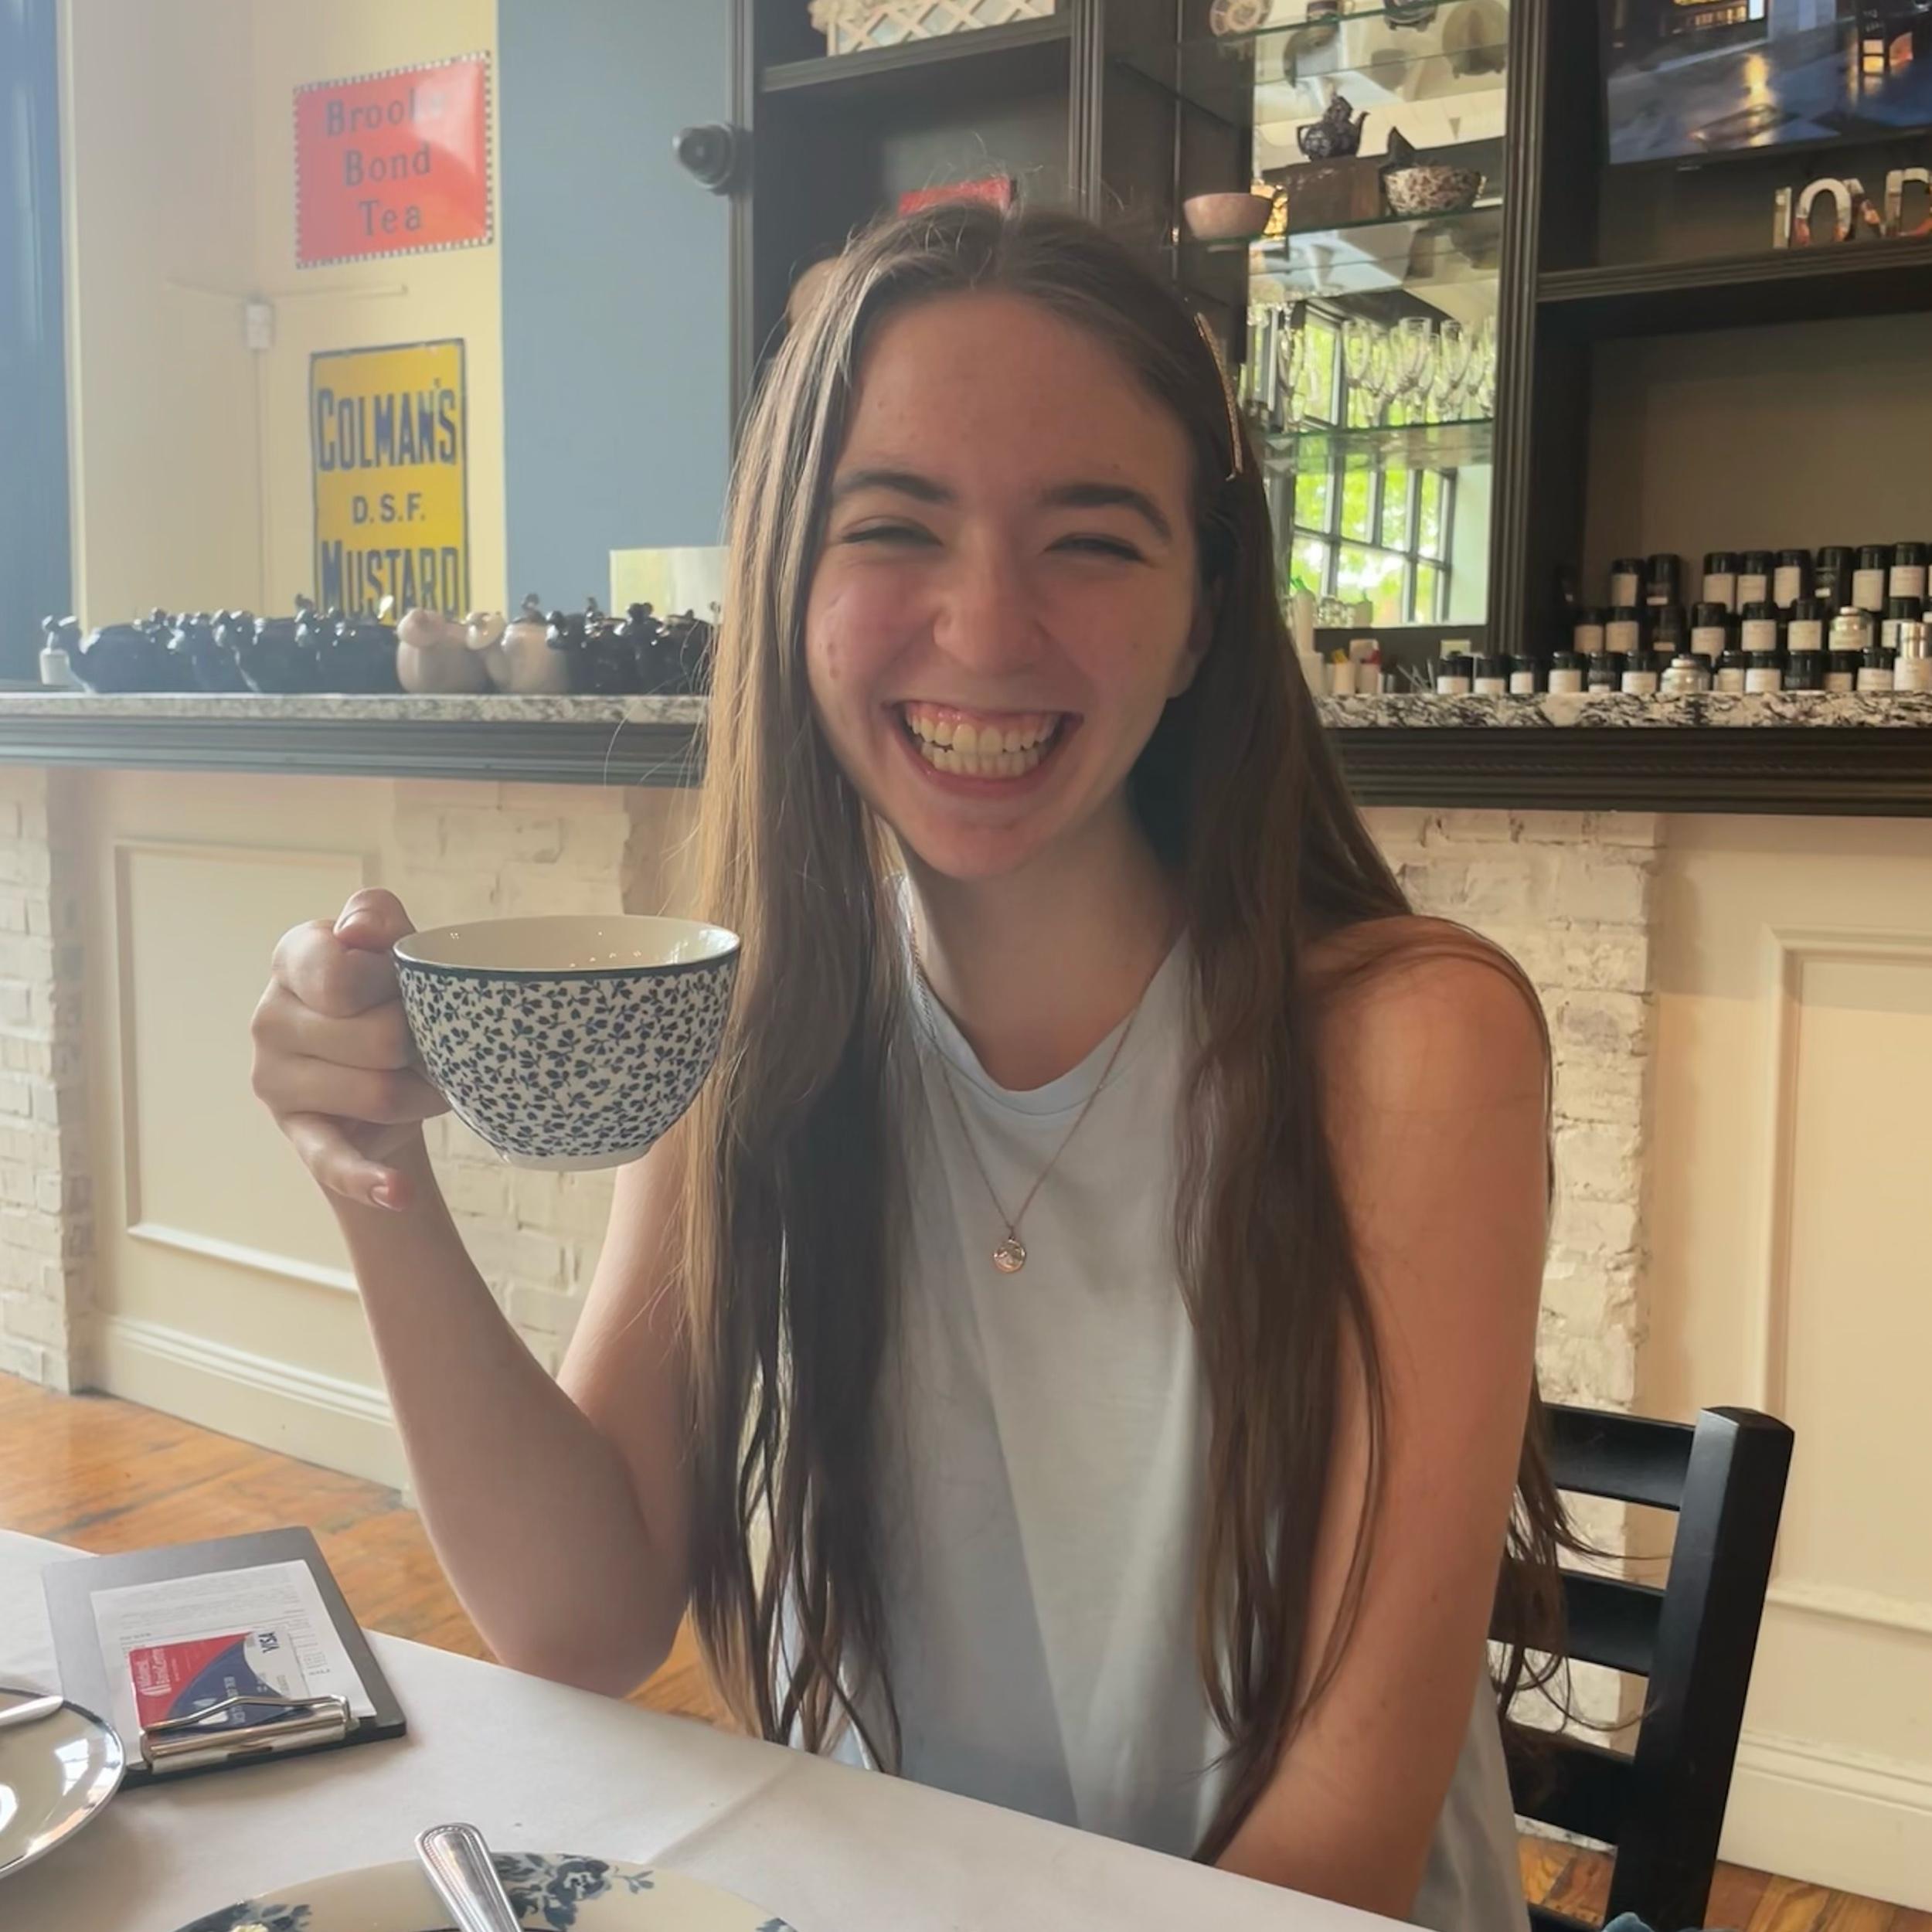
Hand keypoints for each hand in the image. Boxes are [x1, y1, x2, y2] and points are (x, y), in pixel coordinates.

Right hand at [251, 888, 448, 1209]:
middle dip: (422, 1044)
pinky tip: (398, 1192)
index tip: (404, 986)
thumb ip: (379, 918)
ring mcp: (274, 1079)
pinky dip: (369, 1181)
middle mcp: (269, 1015)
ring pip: (379, 1091)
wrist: (386, 1064)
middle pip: (378, 1038)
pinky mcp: (297, 1132)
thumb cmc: (390, 993)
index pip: (343, 977)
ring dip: (423, 1091)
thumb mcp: (392, 946)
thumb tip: (355, 933)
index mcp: (292, 956)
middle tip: (426, 1042)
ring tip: (424, 1079)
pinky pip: (333, 1160)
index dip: (394, 985)